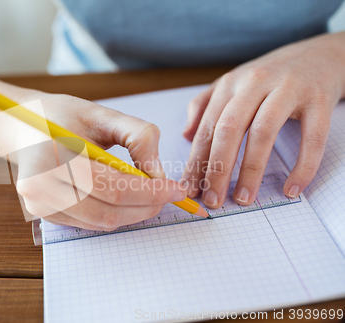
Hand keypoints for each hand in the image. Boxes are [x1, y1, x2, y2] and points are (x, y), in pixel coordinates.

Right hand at [11, 92, 186, 229]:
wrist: (21, 126)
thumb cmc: (60, 116)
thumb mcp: (101, 114)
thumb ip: (137, 136)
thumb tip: (159, 174)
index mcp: (50, 160)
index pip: (111, 187)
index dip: (150, 192)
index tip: (175, 189)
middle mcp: (40, 190)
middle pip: (108, 212)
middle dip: (147, 206)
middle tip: (170, 195)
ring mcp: (41, 207)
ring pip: (101, 223)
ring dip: (134, 214)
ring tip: (152, 196)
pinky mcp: (46, 215)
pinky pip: (91, 223)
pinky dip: (116, 214)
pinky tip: (128, 198)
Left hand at [181, 32, 344, 207]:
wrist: (321, 54)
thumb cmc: (271, 75)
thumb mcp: (234, 83)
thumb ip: (206, 105)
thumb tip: (186, 135)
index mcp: (231, 83)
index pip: (207, 127)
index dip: (196, 160)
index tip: (189, 188)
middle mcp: (255, 83)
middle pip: (229, 129)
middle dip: (217, 168)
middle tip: (213, 199)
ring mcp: (288, 89)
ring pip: (263, 132)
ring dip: (251, 170)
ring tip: (243, 198)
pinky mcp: (318, 98)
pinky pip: (312, 138)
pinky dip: (302, 166)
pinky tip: (292, 189)